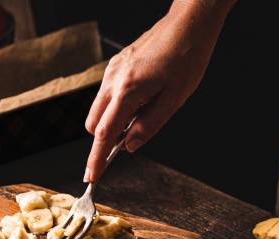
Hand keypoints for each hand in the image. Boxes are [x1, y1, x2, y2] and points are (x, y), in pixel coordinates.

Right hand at [83, 0, 235, 181]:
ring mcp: (112, 72)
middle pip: (94, 124)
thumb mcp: (174, 100)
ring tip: (146, 109)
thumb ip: (149, 126)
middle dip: (106, 138)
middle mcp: (113, 81)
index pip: (104, 134)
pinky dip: (117, 105)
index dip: (97, 158)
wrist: (188, 23)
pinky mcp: (116, 66)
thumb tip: (129, 146)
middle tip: (133, 135)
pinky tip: (142, 97)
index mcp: (128, 91)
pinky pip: (107, 94)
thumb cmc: (186, 57)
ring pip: (98, 109)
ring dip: (113, 120)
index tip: (91, 176)